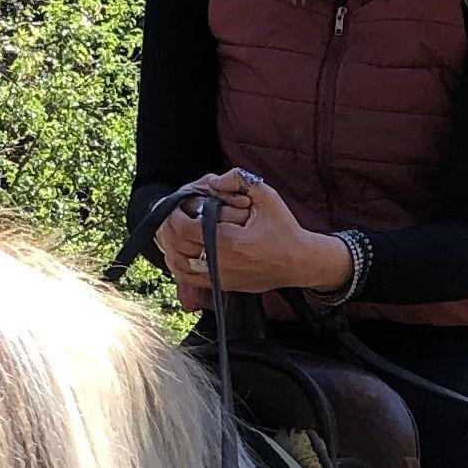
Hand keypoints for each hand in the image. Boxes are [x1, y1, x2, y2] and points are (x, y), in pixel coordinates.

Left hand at [152, 171, 343, 304]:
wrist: (299, 262)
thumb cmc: (284, 229)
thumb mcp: (267, 196)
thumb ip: (240, 181)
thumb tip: (213, 181)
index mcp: (229, 240)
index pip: (184, 228)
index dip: (173, 214)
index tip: (175, 204)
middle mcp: (221, 263)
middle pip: (177, 246)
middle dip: (168, 229)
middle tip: (167, 215)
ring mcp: (220, 277)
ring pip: (178, 265)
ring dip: (169, 247)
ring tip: (169, 232)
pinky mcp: (222, 286)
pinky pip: (189, 279)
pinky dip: (177, 265)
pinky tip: (177, 252)